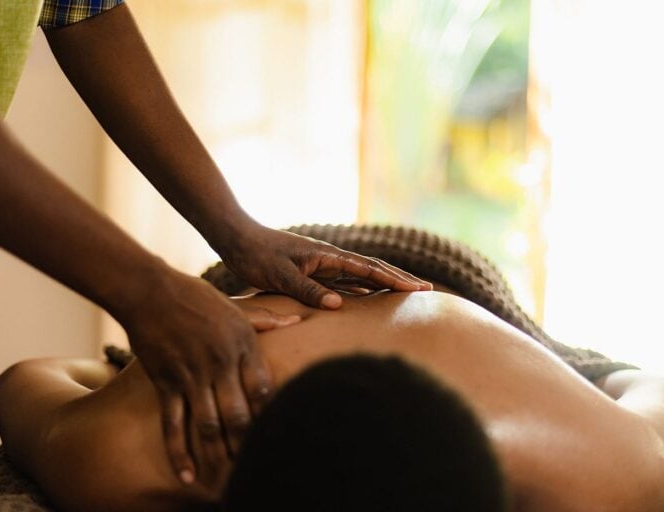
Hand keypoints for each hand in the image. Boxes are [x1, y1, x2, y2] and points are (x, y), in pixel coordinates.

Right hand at [117, 267, 296, 487]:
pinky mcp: (166, 382)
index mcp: (242, 344)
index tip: (279, 434)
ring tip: (228, 480)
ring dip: (219, 455)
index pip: (264, 389)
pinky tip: (188, 475)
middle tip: (257, 466)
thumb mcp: (236, 306)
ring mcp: (192, 375)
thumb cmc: (196, 297)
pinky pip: (173, 424)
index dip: (272, 415)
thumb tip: (298, 320)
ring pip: (209, 425)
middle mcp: (220, 363)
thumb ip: (266, 318)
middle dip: (249, 444)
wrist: (150, 292)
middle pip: (239, 414)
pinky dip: (179, 452)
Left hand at [216, 224, 431, 308]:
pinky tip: (369, 299)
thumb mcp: (280, 275)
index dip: (395, 280)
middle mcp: (330, 259)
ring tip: (407, 294)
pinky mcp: (312, 271)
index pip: (369, 269)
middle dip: (399, 280)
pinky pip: (344, 282)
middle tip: (426, 291)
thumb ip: (308, 289)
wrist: (237, 239)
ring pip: (361, 276)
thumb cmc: (256, 255)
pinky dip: (361, 290)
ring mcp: (323, 265)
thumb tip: (338, 305)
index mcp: (327, 256)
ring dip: (384, 284)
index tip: (419, 289)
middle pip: (372, 269)